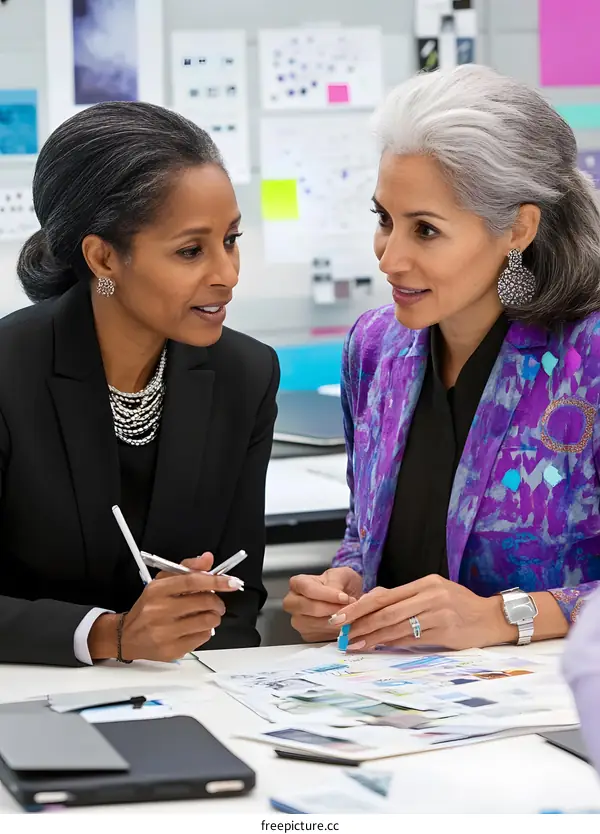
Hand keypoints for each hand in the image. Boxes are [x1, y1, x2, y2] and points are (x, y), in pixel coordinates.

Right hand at [89, 555, 242, 661]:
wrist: (126, 636)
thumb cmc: (148, 607)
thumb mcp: (161, 582)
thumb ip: (187, 568)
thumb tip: (208, 559)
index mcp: (157, 590)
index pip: (192, 581)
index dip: (216, 581)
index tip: (231, 582)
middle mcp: (159, 611)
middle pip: (204, 602)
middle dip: (217, 602)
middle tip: (215, 602)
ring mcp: (165, 632)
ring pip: (207, 621)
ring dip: (213, 617)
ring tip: (206, 615)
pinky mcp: (171, 650)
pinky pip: (202, 638)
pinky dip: (205, 631)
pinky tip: (195, 628)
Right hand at [283, 567, 362, 642]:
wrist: (344, 599)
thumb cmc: (339, 585)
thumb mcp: (340, 575)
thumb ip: (337, 583)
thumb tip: (338, 597)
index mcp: (297, 583)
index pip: (308, 589)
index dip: (327, 595)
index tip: (344, 597)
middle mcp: (293, 603)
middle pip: (308, 607)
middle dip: (330, 609)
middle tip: (348, 607)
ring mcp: (298, 620)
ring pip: (315, 624)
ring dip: (335, 621)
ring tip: (349, 614)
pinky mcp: (307, 635)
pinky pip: (321, 635)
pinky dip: (335, 630)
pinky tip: (344, 623)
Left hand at [329, 574, 512, 651]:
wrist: (493, 618)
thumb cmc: (460, 607)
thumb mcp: (435, 594)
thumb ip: (408, 599)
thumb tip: (374, 606)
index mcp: (425, 583)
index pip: (385, 594)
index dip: (360, 606)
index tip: (342, 615)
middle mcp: (430, 594)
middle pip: (386, 609)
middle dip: (360, 621)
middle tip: (341, 631)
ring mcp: (438, 611)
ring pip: (396, 624)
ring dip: (372, 635)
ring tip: (354, 642)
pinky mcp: (446, 629)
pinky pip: (413, 637)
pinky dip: (392, 642)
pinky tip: (378, 646)